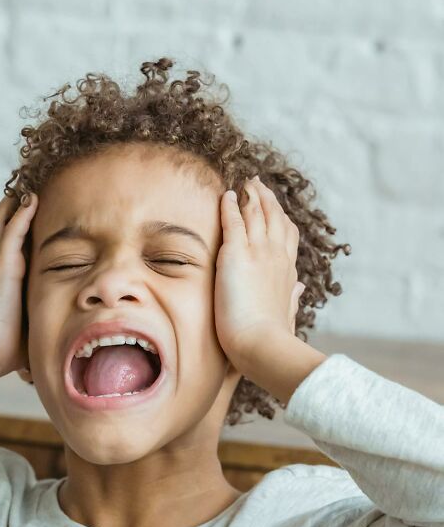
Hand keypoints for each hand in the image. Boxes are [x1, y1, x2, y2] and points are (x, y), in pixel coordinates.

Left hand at [214, 175, 304, 372]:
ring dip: (251, 195)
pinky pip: (233, 220)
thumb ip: (292, 297)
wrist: (262, 343)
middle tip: (258, 185)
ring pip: (257, 213)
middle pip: (275, 217)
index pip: (287, 236)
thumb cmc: (272, 337)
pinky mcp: (237, 253)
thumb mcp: (287, 313)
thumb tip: (300, 288)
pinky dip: (230, 205)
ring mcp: (259, 252)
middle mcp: (277, 256)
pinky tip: (226, 195)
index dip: (280, 219)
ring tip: (245, 183)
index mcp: (288, 272)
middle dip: (267, 199)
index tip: (275, 209)